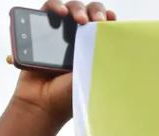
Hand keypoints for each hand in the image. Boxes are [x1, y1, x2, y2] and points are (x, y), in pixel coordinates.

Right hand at [10, 1, 115, 124]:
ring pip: (70, 8)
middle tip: (97, 20)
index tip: (110, 19)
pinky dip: (54, 6)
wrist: (41, 103)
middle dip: (95, 11)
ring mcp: (59, 33)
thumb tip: (117, 41)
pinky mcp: (41, 30)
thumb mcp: (92, 75)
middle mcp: (78, 38)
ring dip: (76, 8)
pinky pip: (47, 11)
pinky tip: (60, 12)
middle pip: (89, 12)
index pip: (104, 26)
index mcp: (94, 48)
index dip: (108, 18)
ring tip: (79, 18)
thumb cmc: (68, 95)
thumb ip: (101, 58)